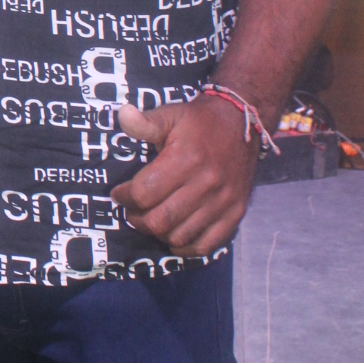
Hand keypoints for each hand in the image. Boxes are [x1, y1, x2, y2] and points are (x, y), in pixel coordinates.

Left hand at [112, 98, 259, 257]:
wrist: (244, 122)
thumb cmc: (200, 121)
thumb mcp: (171, 115)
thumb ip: (145, 122)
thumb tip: (122, 115)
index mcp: (186, 159)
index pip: (144, 193)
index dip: (124, 196)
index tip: (119, 193)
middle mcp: (206, 183)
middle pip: (159, 220)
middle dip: (137, 219)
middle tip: (132, 210)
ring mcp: (223, 202)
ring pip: (180, 235)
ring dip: (158, 233)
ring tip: (152, 220)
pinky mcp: (236, 213)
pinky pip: (206, 245)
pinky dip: (186, 247)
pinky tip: (174, 235)